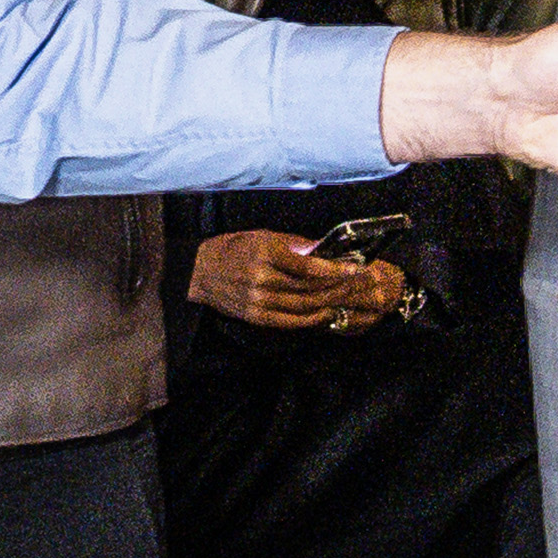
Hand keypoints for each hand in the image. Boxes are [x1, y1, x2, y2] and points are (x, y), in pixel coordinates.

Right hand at [191, 229, 410, 331]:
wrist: (200, 272)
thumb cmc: (234, 248)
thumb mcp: (262, 236)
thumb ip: (295, 244)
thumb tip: (324, 249)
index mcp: (264, 253)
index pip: (308, 266)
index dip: (334, 269)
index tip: (354, 268)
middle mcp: (261, 279)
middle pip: (309, 288)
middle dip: (337, 286)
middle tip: (356, 284)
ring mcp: (258, 301)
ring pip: (303, 306)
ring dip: (328, 302)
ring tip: (345, 296)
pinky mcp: (256, 317)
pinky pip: (290, 321)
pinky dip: (311, 319)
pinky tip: (325, 312)